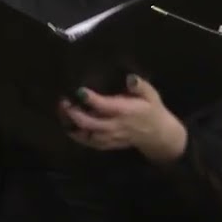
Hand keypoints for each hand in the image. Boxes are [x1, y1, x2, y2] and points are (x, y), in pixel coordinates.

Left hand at [60, 74, 186, 162]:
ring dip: (72, 125)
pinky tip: (70, 128)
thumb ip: (140, 85)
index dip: (90, 98)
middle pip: (89, 122)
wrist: (158, 134)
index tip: (79, 90)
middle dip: (73, 113)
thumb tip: (129, 77)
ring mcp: (110, 137)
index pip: (103, 105)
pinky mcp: (108, 144)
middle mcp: (115, 125)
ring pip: (86, 134)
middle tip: (64, 102)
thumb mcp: (151, 95)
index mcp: (125, 111)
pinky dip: (78, 136)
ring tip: (63, 113)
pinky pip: (89, 143)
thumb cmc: (152, 110)